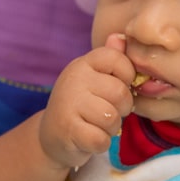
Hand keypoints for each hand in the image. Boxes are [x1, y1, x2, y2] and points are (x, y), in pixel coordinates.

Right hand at [39, 33, 134, 172]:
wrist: (52, 135)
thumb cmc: (83, 105)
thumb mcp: (96, 79)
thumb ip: (112, 59)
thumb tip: (122, 37)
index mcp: (83, 63)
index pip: (117, 59)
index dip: (127, 76)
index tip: (118, 86)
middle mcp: (74, 79)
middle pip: (120, 92)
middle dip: (122, 109)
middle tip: (109, 112)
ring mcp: (68, 104)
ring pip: (112, 117)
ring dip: (111, 128)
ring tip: (98, 125)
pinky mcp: (67, 130)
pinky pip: (101, 138)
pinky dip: (101, 143)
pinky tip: (90, 139)